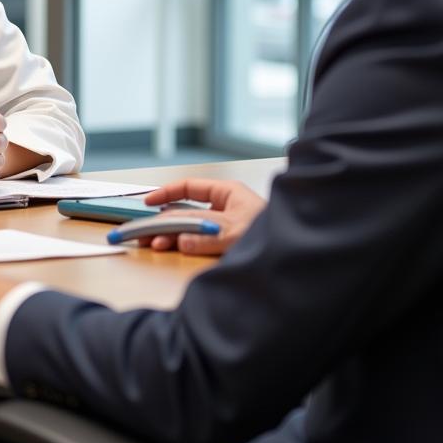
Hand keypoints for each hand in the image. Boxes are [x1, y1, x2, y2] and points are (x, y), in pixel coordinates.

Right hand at [141, 179, 265, 254]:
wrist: (297, 256)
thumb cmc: (273, 233)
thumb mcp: (236, 232)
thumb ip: (206, 236)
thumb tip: (180, 240)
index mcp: (227, 192)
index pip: (190, 186)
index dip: (167, 192)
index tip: (148, 201)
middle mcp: (224, 207)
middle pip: (186, 209)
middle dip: (164, 219)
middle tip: (145, 230)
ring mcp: (225, 225)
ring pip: (190, 226)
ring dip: (171, 234)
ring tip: (154, 243)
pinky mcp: (227, 243)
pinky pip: (199, 240)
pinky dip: (183, 244)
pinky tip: (172, 247)